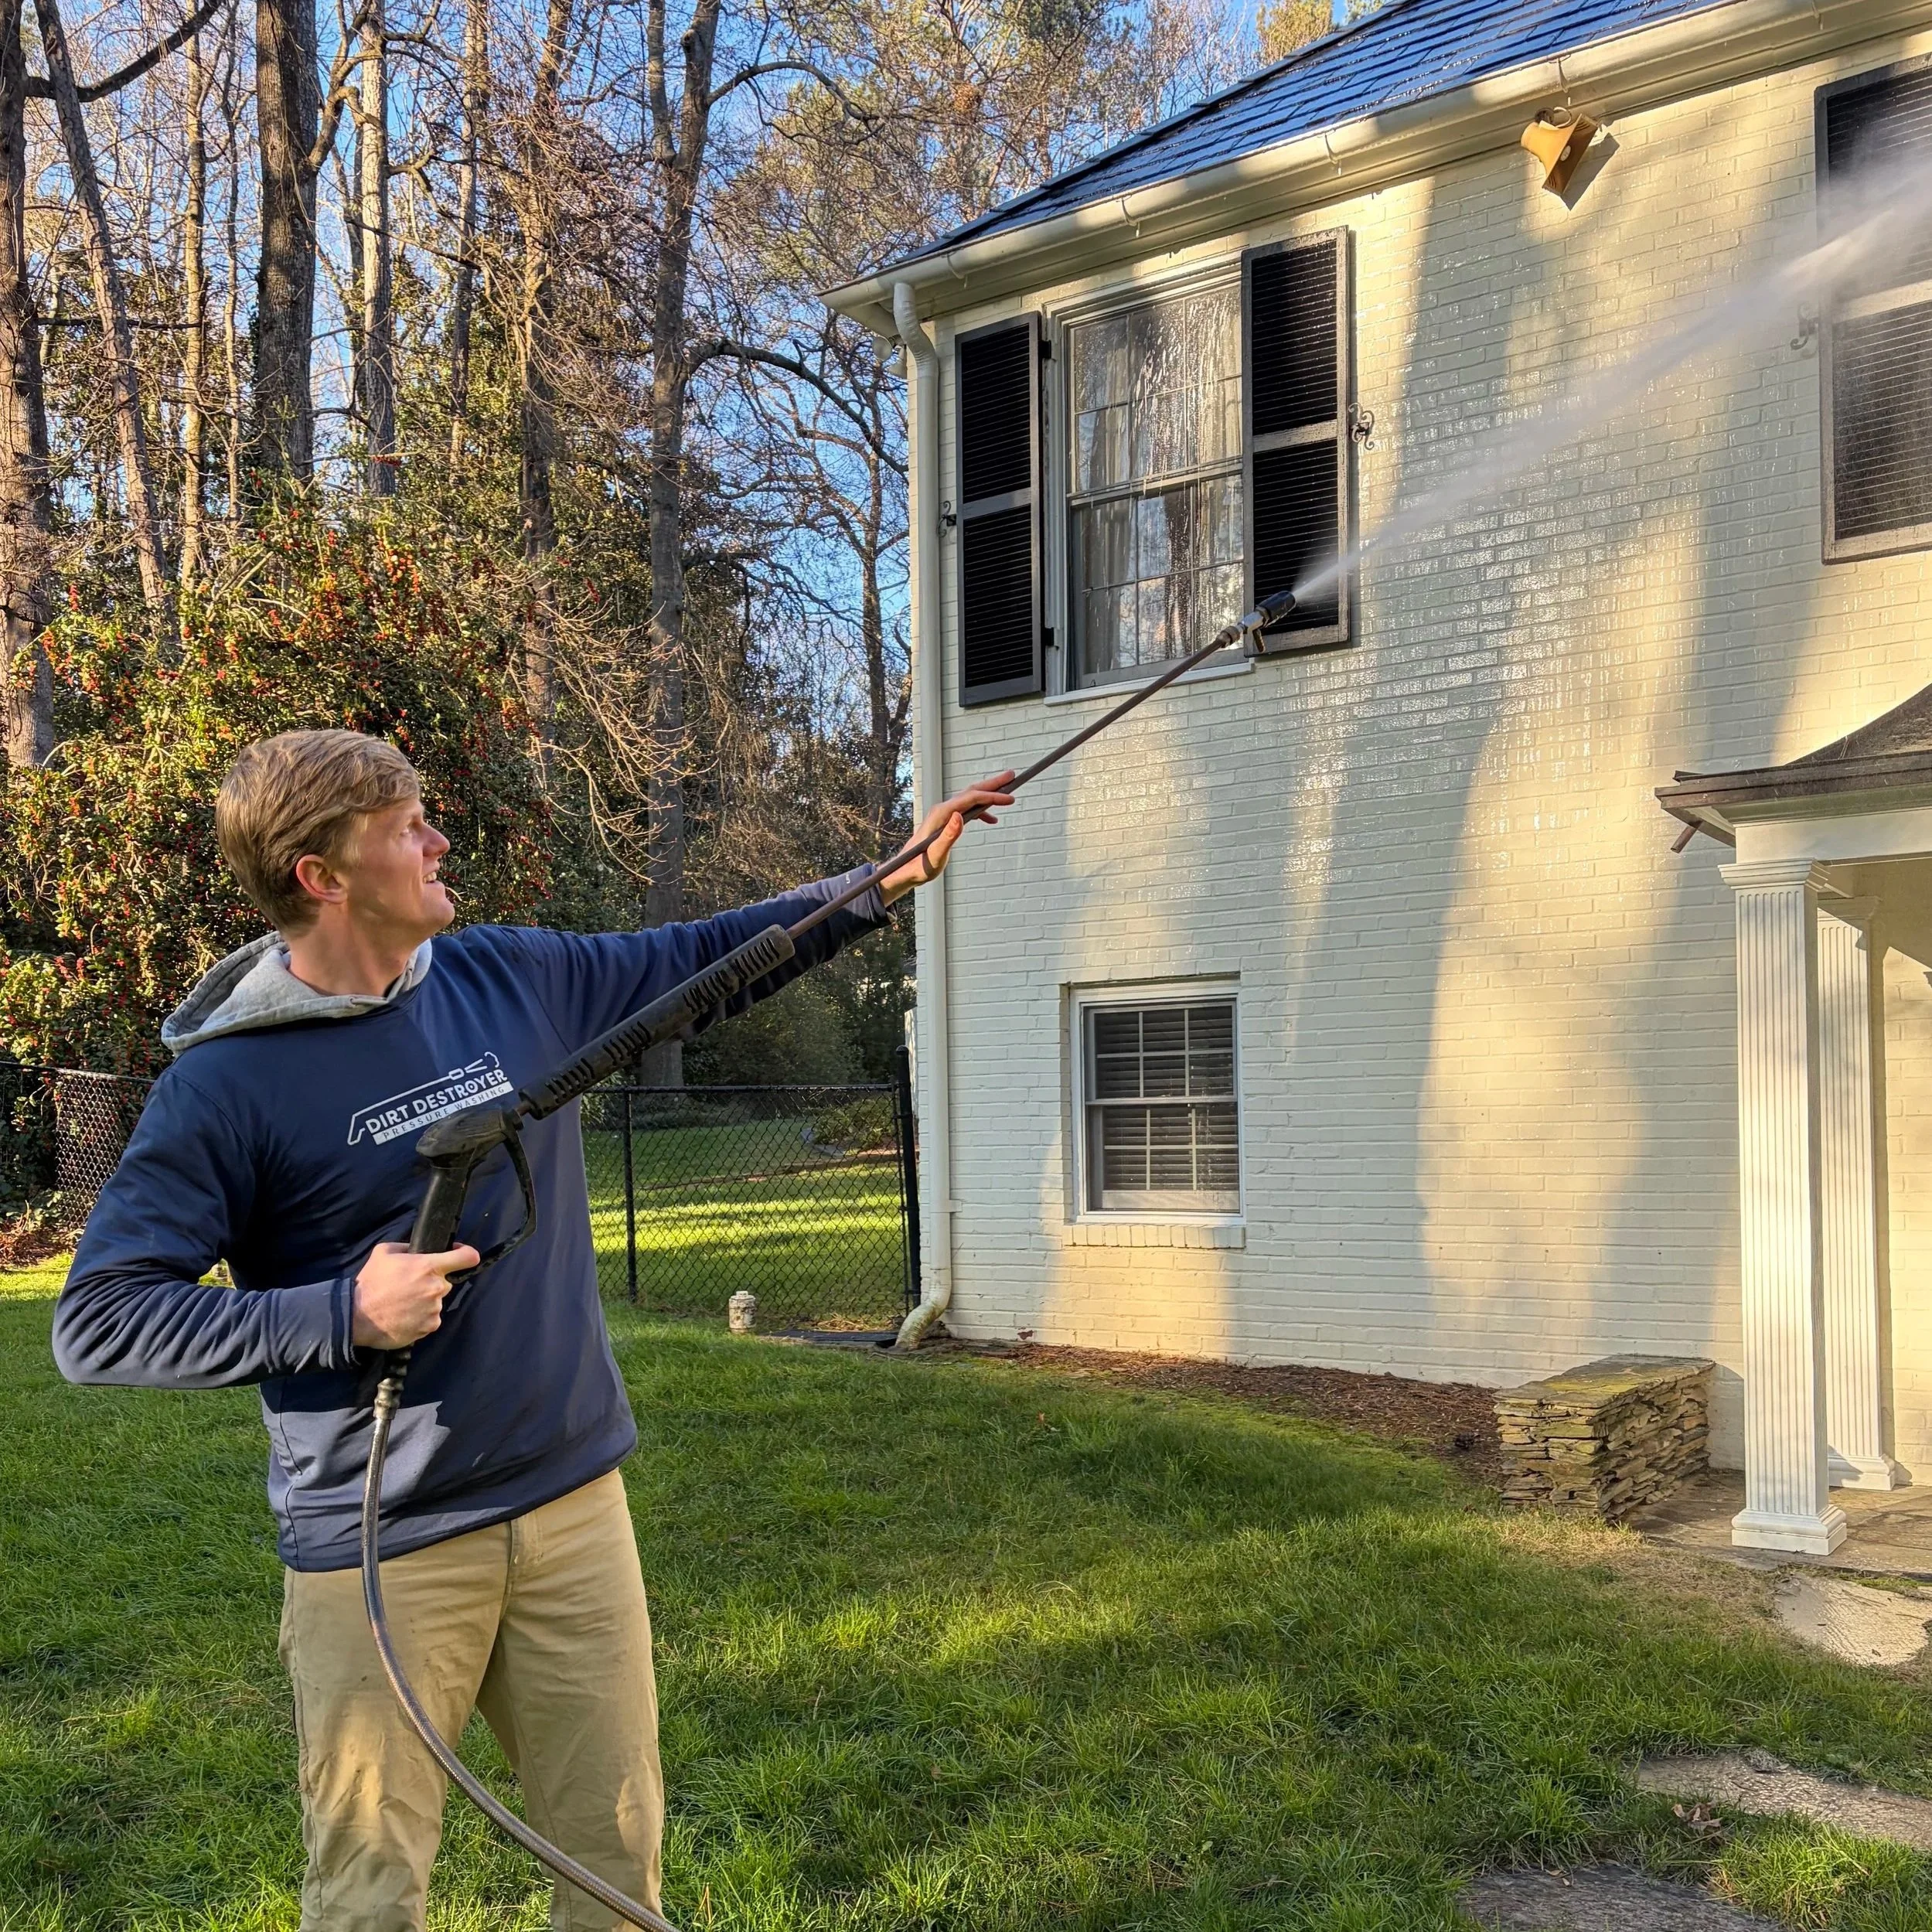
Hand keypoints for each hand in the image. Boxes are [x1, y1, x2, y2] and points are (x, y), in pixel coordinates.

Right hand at [352, 1240, 479, 1348]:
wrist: (357, 1317)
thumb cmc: (370, 1283)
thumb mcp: (384, 1253)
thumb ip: (406, 1247)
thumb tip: (416, 1250)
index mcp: (429, 1266)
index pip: (467, 1257)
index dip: (467, 1254)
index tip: (461, 1255)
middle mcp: (436, 1287)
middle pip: (446, 1282)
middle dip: (432, 1282)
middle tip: (410, 1287)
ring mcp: (434, 1309)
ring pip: (437, 1301)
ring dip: (425, 1301)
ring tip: (403, 1304)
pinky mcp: (429, 1327)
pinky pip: (431, 1319)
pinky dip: (421, 1317)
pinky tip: (404, 1315)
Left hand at [879, 773, 1016, 903]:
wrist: (905, 869)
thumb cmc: (919, 865)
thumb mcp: (936, 854)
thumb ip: (948, 836)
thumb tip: (960, 816)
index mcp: (942, 815)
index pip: (971, 799)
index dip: (992, 796)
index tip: (1010, 798)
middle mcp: (943, 810)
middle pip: (971, 791)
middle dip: (992, 784)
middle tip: (1011, 775)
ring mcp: (944, 814)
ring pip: (970, 798)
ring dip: (989, 793)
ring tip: (1007, 792)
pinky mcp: (946, 821)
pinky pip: (967, 810)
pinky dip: (981, 810)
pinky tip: (991, 818)